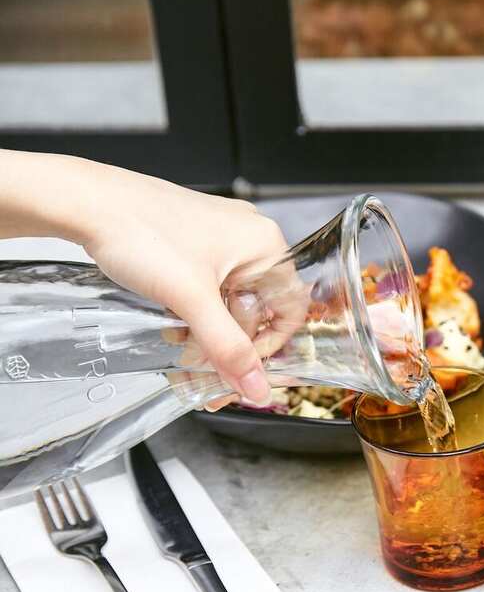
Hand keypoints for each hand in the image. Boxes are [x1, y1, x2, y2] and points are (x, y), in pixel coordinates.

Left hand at [65, 164, 292, 403]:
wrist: (84, 203)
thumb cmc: (140, 231)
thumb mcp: (191, 300)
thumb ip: (228, 349)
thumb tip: (257, 388)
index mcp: (265, 244)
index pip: (291, 309)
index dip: (269, 345)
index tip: (242, 368)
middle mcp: (248, 239)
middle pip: (256, 309)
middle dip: (229, 345)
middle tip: (205, 371)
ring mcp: (219, 239)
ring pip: (227, 302)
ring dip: (208, 333)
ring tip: (181, 353)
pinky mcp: (192, 242)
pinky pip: (206, 288)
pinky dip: (193, 313)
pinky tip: (171, 327)